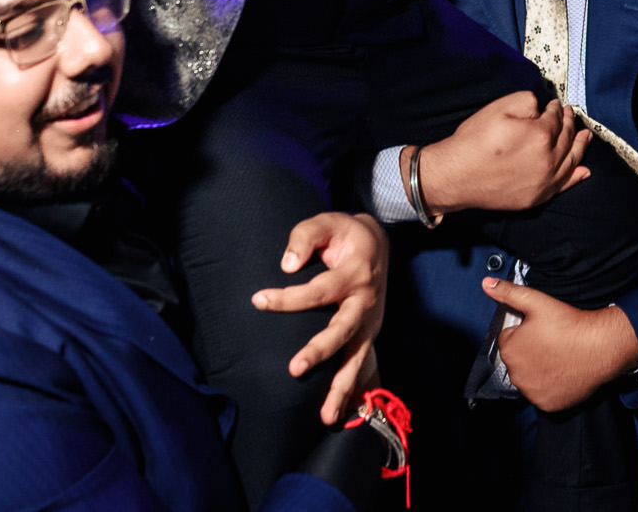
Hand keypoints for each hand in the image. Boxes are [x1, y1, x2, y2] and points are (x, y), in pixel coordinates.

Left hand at [251, 212, 388, 425]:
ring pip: (357, 358)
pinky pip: (362, 367)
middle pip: (342, 330)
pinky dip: (352, 393)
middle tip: (294, 369)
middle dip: (320, 351)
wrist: (380, 244)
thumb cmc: (346, 234)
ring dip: (341, 387)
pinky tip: (338, 416)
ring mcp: (370, 323)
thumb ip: (304, 237)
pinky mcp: (368, 336)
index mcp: (355, 273)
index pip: (319, 290)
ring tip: (325, 416)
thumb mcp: (328, 222)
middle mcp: (365, 302)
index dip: (288, 297)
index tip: (258, 300)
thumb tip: (286, 266)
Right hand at [418, 92, 591, 213]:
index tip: (555, 104)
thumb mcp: (499, 108)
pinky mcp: (536, 198)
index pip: (555, 118)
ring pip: (570, 161)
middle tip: (570, 114)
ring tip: (586, 136)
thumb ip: (527, 100)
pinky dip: (575, 177)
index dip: (555, 108)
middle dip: (569, 123)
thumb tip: (541, 106)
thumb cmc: (474, 141)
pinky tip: (584, 171)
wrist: (456, 176)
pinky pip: (563, 186)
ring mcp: (543, 182)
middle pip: (566, 138)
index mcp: (540, 136)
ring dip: (579, 146)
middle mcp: (548, 161)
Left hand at [481, 279, 637, 412]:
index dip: (525, 332)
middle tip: (551, 342)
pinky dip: (550, 386)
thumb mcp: (536, 301)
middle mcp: (516, 374)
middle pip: (518, 360)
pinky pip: (543, 395)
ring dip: (538, 370)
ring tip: (558, 356)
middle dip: (530, 351)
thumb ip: (508, 292)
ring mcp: (532, 392)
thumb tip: (487, 283)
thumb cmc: (570, 325)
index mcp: (509, 349)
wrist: (600, 347)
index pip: (510, 339)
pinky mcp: (547, 404)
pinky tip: (562, 372)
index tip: (541, 329)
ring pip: (529, 378)